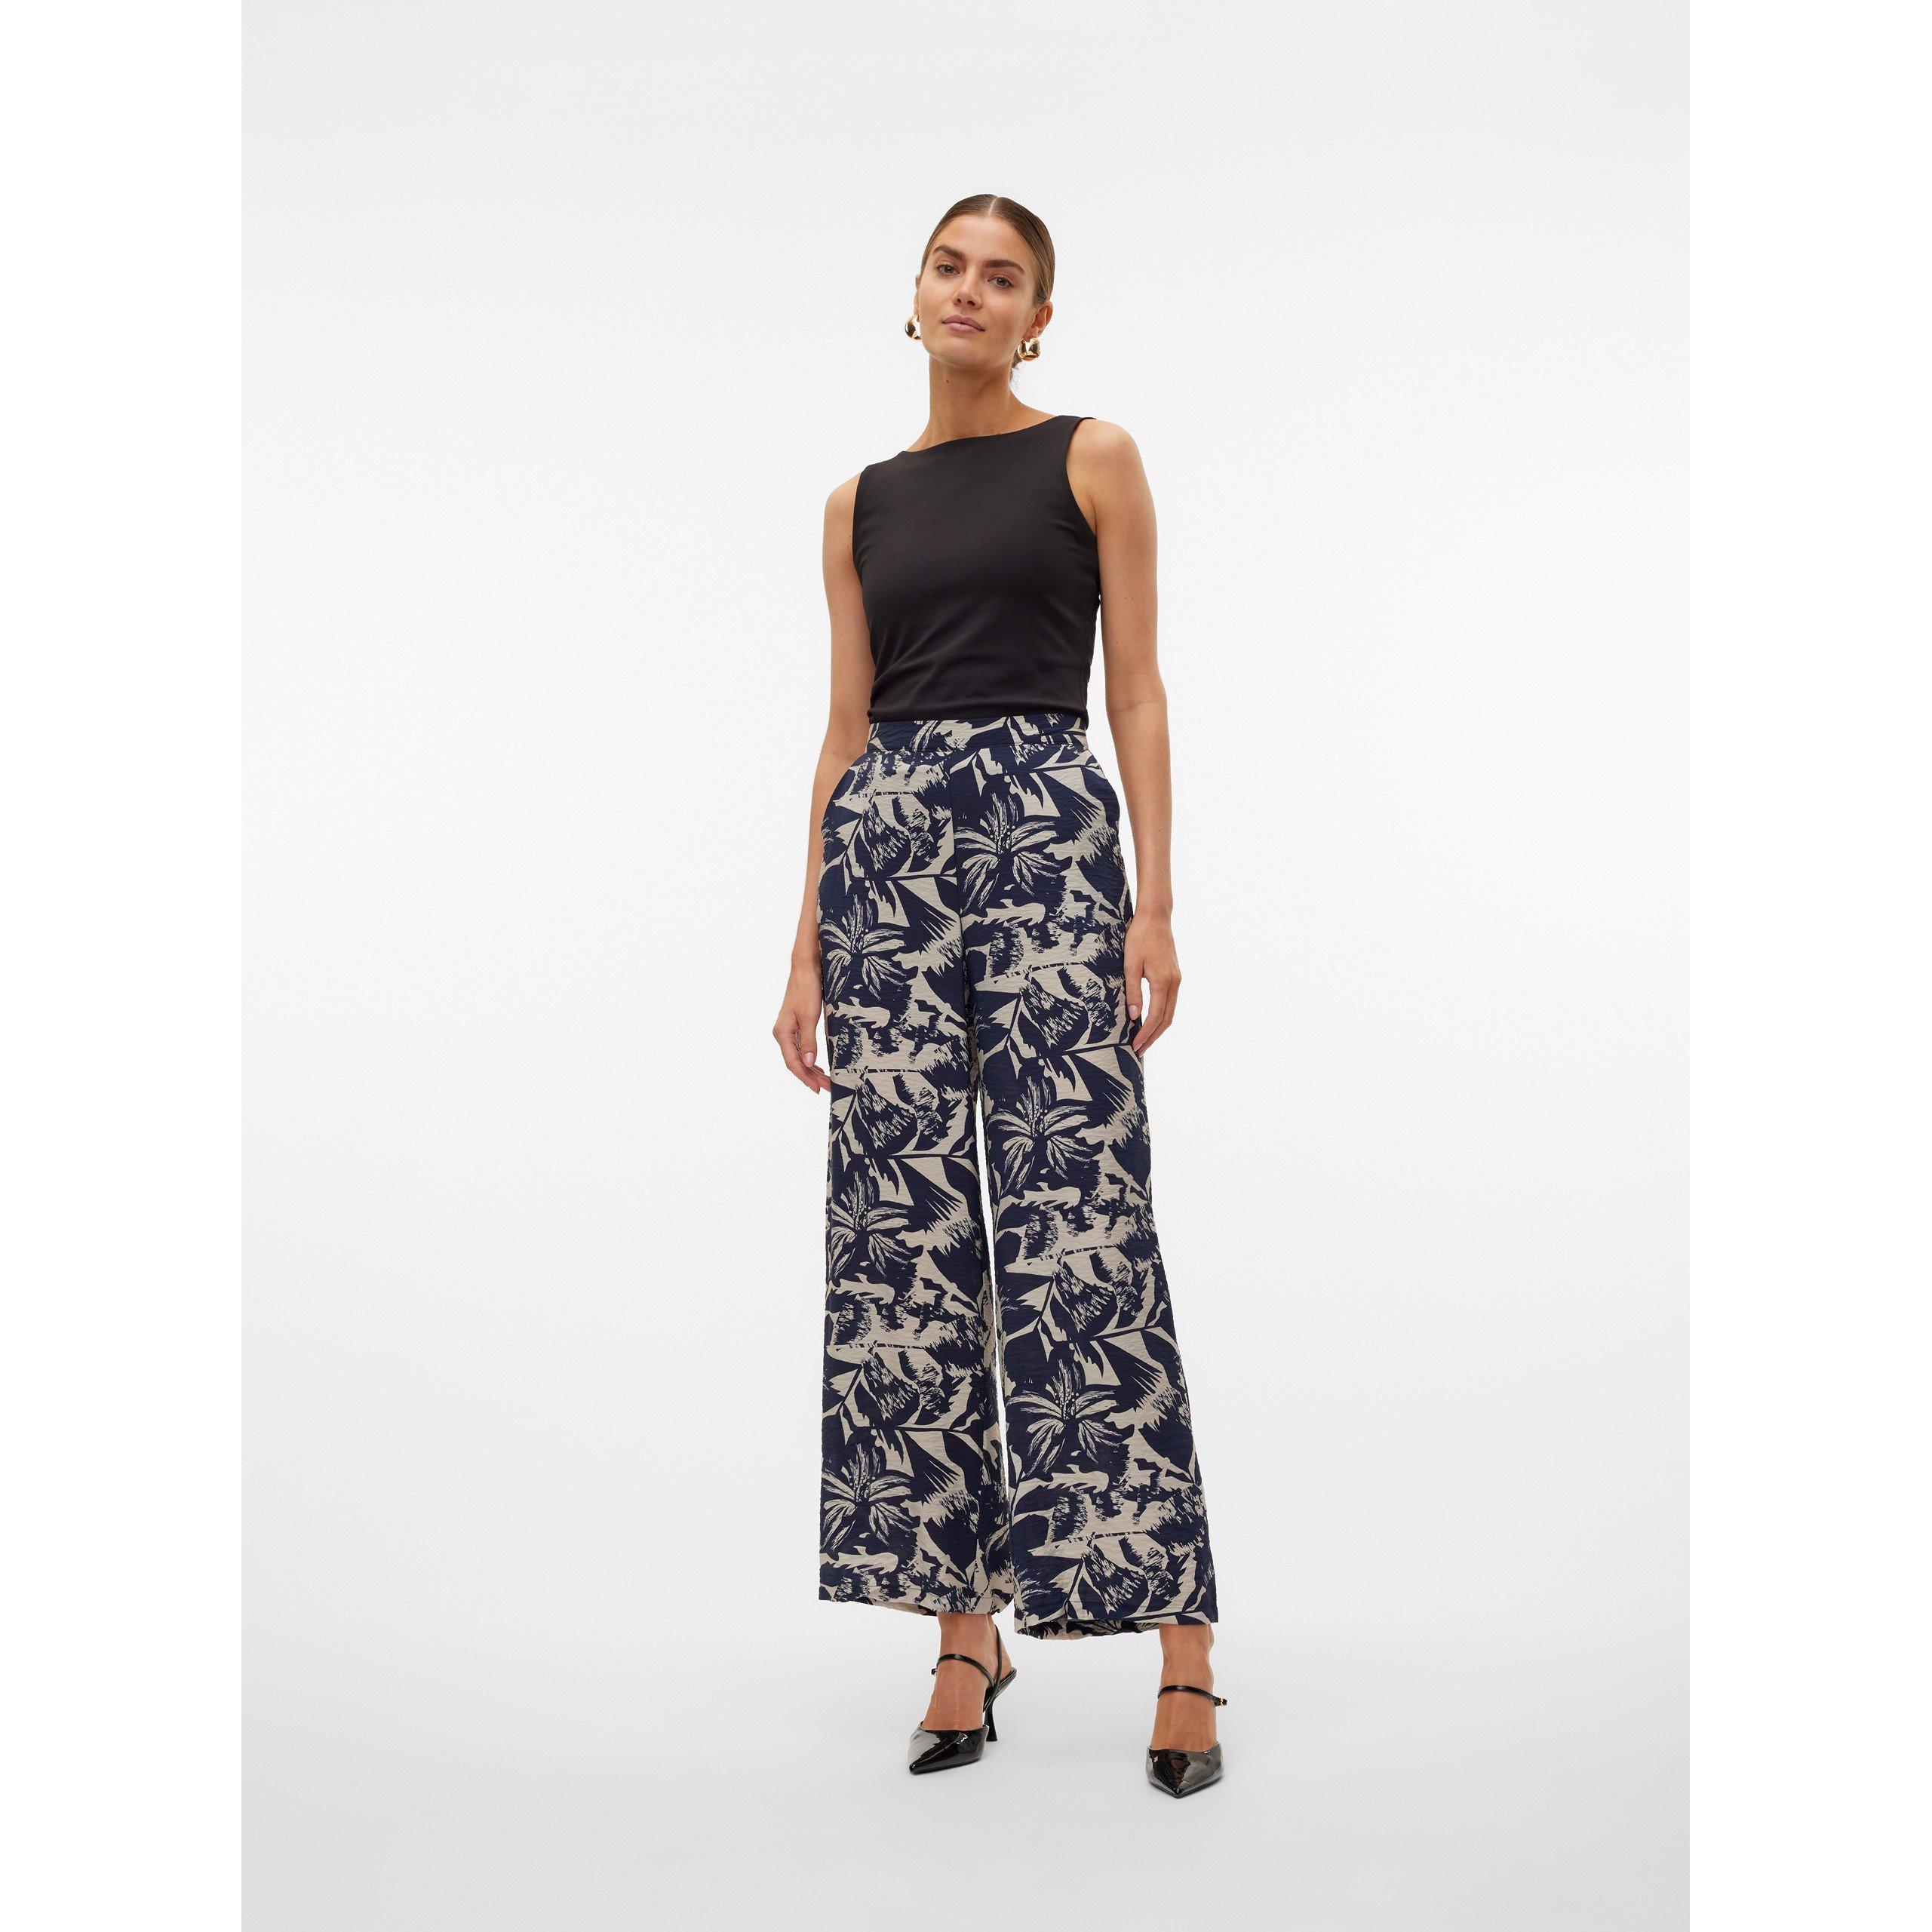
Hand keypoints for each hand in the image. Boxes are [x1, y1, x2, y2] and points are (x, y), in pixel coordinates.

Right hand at [774, 957, 831, 1092]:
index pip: (793, 1062)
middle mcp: (783, 1033)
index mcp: (782, 1033)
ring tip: (825, 1081)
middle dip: (811, 1076)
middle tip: (828, 1088)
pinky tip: (818, 1066)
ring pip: (799, 1056)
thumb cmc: (806, 989)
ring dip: (811, 1069)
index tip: (817, 1089)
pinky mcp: (796, 1025)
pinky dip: (810, 1058)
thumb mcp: (810, 1016)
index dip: (805, 1077)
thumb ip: (809, 1041)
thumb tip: (809, 1063)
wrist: (805, 969)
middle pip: (796, 1062)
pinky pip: (801, 1048)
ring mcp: (789, 1030)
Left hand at [1125, 911, 1180, 1055]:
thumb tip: (1134, 1017)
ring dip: (1158, 1028)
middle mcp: (1174, 983)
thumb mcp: (1130, 964)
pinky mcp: (1174, 975)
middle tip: (1140, 1051)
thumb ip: (1133, 991)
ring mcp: (1176, 979)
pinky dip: (1162, 1015)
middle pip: (1167, 1019)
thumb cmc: (1139, 937)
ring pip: (1170, 1012)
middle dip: (1153, 1037)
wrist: (1155, 917)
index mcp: (1162, 981)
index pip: (1155, 1016)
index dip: (1145, 1034)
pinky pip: (1170, 1001)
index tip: (1135, 1046)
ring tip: (1144, 1040)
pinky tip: (1151, 1020)